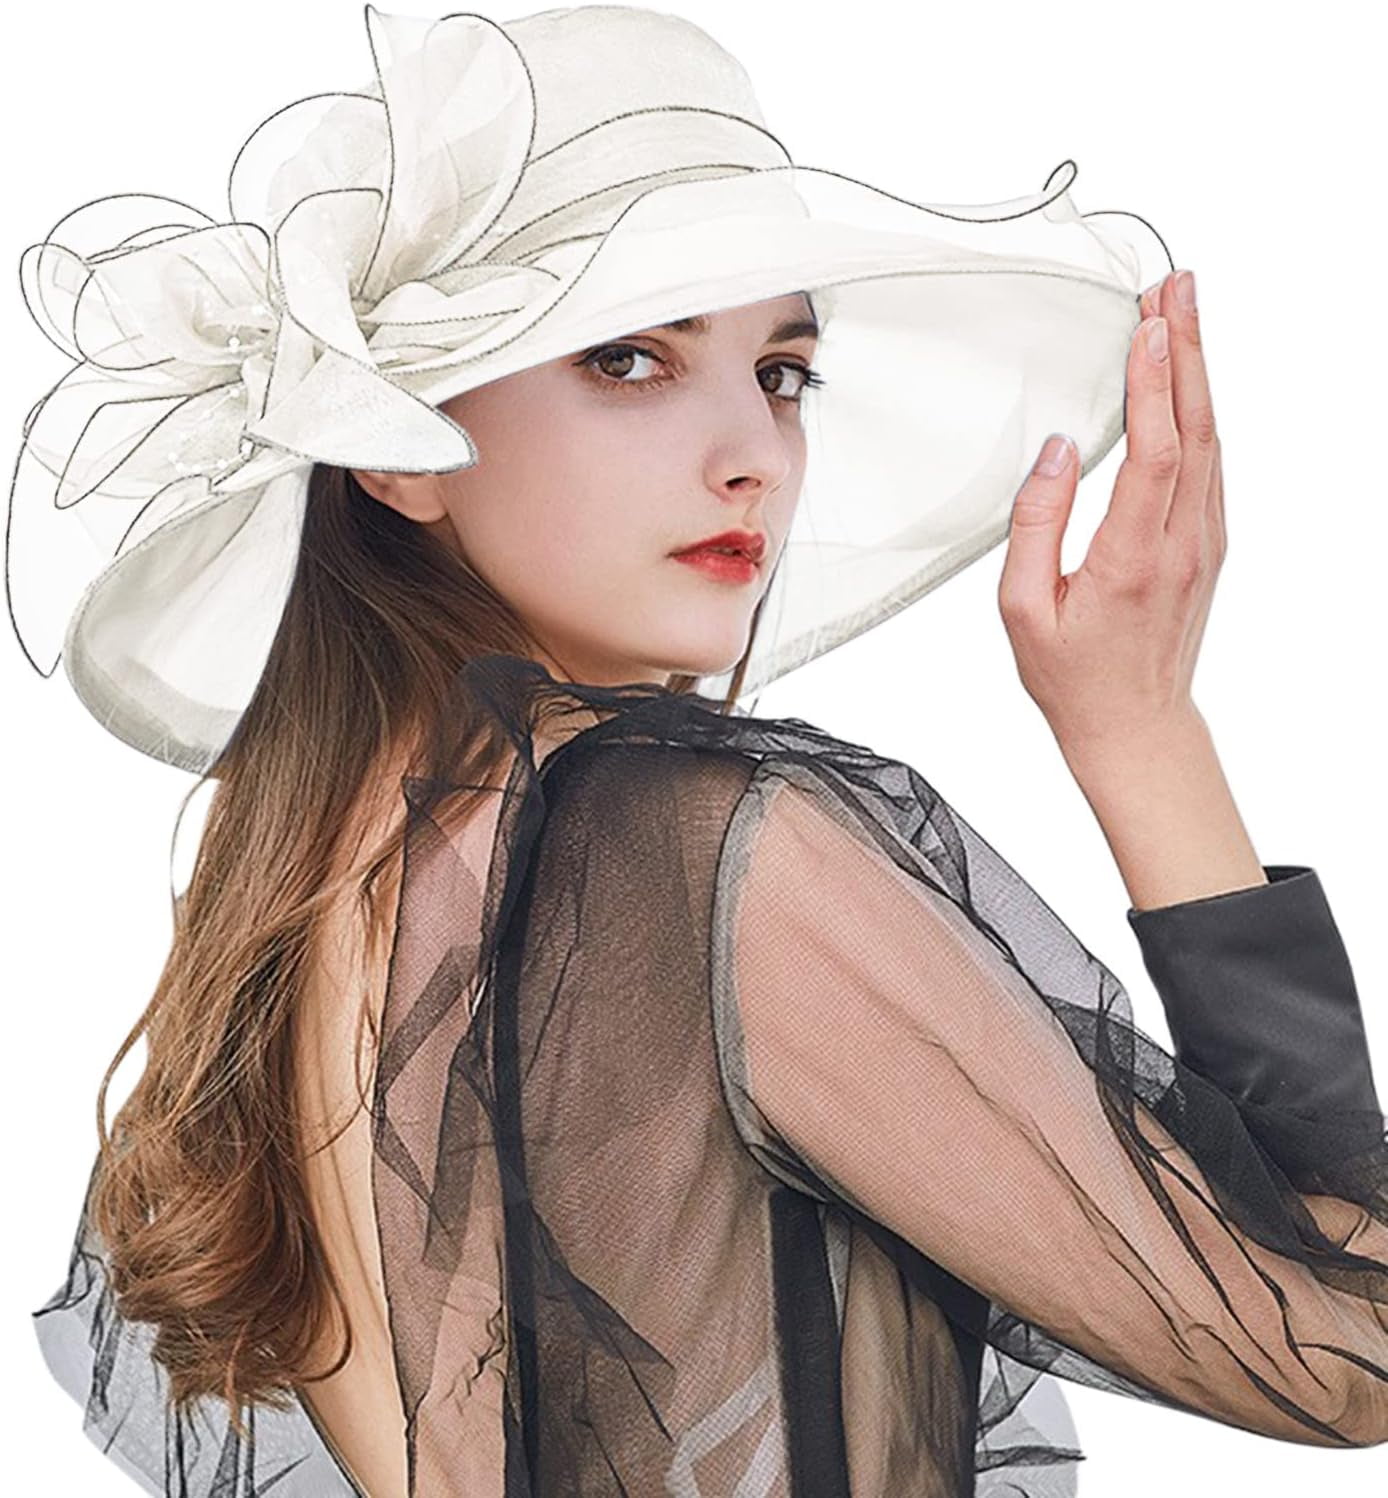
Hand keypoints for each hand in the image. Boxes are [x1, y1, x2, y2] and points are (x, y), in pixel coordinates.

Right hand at [996, 269, 1224, 754]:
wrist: (1136, 726)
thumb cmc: (1073, 677)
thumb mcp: (1023, 610)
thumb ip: (1037, 524)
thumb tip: (1058, 450)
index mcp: (1133, 559)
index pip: (1155, 454)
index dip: (1154, 384)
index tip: (1149, 324)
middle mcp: (1182, 544)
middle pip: (1197, 429)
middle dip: (1188, 350)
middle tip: (1178, 287)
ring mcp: (1204, 542)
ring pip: (1211, 440)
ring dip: (1197, 372)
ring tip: (1181, 313)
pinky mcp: (1207, 545)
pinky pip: (1210, 464)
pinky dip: (1197, 411)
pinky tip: (1184, 382)